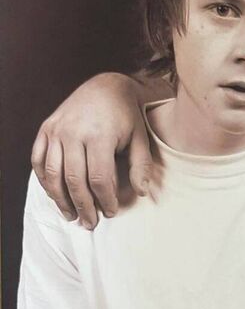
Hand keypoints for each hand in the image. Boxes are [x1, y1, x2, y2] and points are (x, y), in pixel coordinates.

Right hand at [31, 73, 152, 228]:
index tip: (110, 212)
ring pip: (53, 173)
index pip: (99, 179)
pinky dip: (44, 180)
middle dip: (83, 206)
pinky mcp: (46, 128)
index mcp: (99, 135)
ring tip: (72, 215)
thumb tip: (141, 193)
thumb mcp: (140, 138)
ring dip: (61, 199)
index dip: (105, 200)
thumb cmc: (126, 115)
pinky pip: (38, 160)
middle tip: (90, 223)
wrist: (106, 85)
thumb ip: (141, 166)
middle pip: (74, 180)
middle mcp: (73, 132)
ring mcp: (56, 130)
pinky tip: (55, 194)